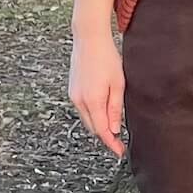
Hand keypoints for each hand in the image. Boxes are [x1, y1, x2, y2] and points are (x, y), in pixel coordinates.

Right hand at [68, 29, 125, 156]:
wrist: (89, 40)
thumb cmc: (107, 58)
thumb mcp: (118, 85)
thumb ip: (115, 109)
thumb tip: (114, 130)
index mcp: (93, 101)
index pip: (103, 131)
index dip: (112, 144)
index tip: (120, 152)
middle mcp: (80, 101)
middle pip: (94, 128)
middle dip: (106, 136)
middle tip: (120, 141)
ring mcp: (74, 96)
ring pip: (87, 120)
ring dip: (99, 125)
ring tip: (113, 127)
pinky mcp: (72, 91)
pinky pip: (83, 110)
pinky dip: (93, 115)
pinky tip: (102, 112)